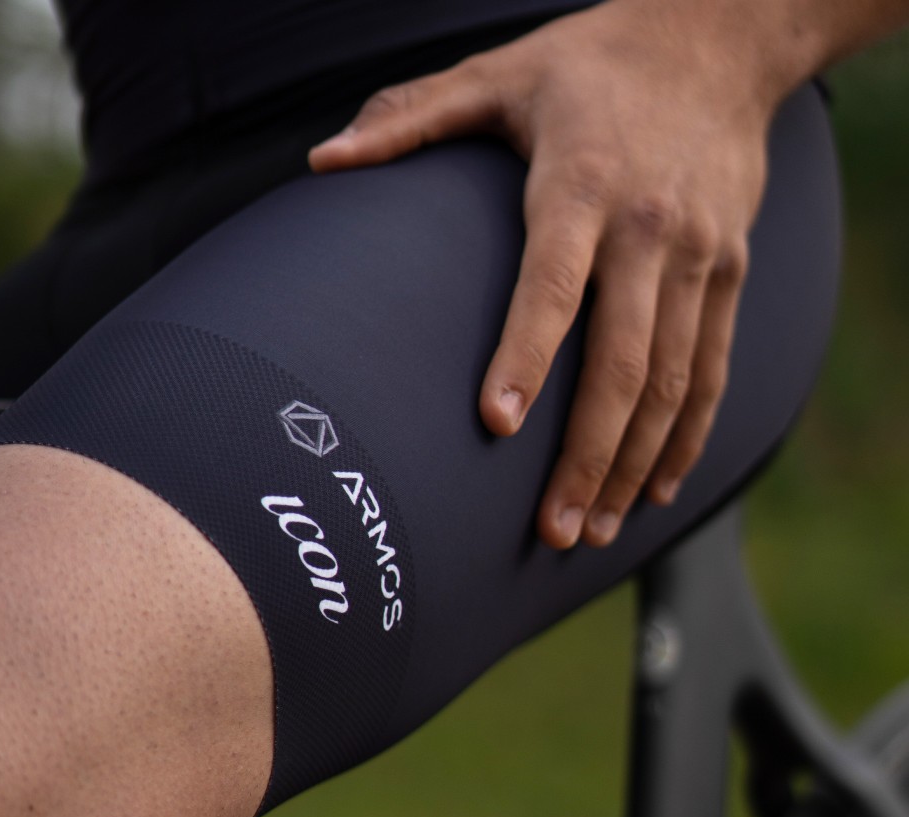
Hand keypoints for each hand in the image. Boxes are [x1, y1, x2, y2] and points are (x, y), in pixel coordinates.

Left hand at [309, 0, 773, 547]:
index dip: (524, 357)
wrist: (721, 35)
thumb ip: (413, 117)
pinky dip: (688, 436)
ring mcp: (699, 257)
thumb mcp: (501, 72)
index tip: (494, 426)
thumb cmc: (591, 62)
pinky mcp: (730, 272)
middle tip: (552, 531)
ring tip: (598, 531)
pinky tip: (661, 488)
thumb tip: (323, 161)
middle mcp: (650, 229)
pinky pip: (712, 369)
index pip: (551, 285)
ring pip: (672, 384)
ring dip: (635, 466)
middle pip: (622, 364)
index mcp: (583, 185)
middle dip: (588, 457)